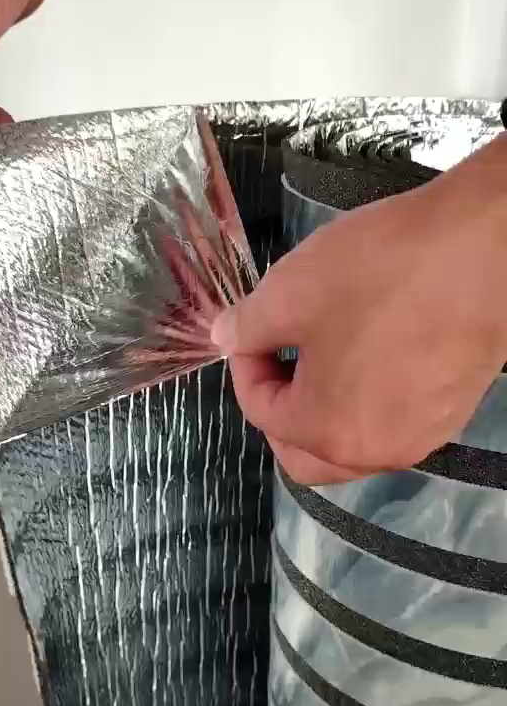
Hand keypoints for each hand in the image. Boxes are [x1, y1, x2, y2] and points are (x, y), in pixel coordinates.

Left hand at [211, 136, 506, 484]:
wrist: (483, 250)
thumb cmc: (384, 272)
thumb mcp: (291, 291)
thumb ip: (247, 325)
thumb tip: (225, 337)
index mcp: (327, 432)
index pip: (262, 413)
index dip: (245, 366)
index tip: (251, 327)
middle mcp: (376, 452)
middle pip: (305, 455)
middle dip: (281, 411)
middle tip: (277, 357)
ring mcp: (422, 437)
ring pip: (352, 444)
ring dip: (325, 411)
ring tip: (324, 351)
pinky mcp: (453, 413)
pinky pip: (393, 425)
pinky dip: (369, 404)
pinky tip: (371, 353)